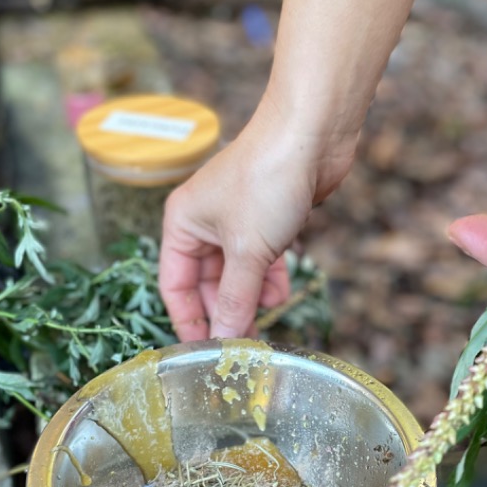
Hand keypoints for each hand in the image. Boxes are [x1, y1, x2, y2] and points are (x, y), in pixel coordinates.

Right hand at [159, 96, 354, 340]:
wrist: (312, 134)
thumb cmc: (267, 179)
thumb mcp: (247, 250)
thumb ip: (235, 299)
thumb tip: (224, 340)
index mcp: (182, 224)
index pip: (175, 286)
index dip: (188, 321)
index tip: (205, 353)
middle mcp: (205, 222)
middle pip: (208, 284)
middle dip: (227, 310)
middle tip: (245, 342)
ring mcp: (237, 221)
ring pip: (238, 274)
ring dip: (253, 297)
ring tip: (270, 314)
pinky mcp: (268, 219)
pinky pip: (261, 260)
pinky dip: (270, 278)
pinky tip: (283, 293)